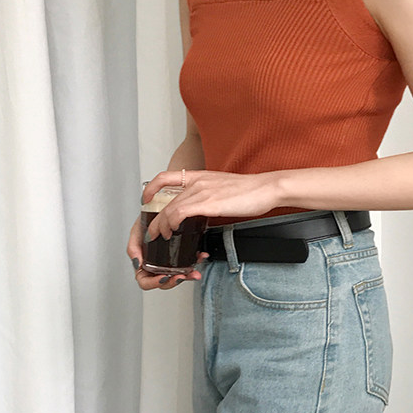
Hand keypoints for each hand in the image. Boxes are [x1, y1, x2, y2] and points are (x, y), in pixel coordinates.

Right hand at [126, 213, 208, 290]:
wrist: (159, 208)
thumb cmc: (146, 220)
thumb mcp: (136, 231)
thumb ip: (133, 247)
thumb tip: (137, 263)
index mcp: (143, 264)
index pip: (146, 281)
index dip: (154, 283)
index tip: (164, 277)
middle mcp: (156, 265)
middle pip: (164, 282)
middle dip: (174, 281)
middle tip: (181, 276)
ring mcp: (169, 261)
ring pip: (178, 276)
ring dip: (188, 276)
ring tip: (194, 273)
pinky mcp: (181, 255)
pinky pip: (188, 263)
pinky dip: (195, 262)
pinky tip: (200, 258)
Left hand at [141, 169, 280, 240]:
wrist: (266, 188)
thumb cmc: (250, 191)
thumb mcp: (223, 188)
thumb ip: (209, 196)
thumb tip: (203, 210)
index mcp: (200, 176)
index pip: (165, 177)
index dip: (151, 189)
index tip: (146, 201)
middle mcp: (197, 182)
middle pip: (165, 200)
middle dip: (155, 219)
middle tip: (153, 231)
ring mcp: (201, 191)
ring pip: (169, 208)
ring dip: (161, 225)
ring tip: (161, 236)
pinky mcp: (207, 203)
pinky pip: (179, 213)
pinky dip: (172, 223)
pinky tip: (174, 231)